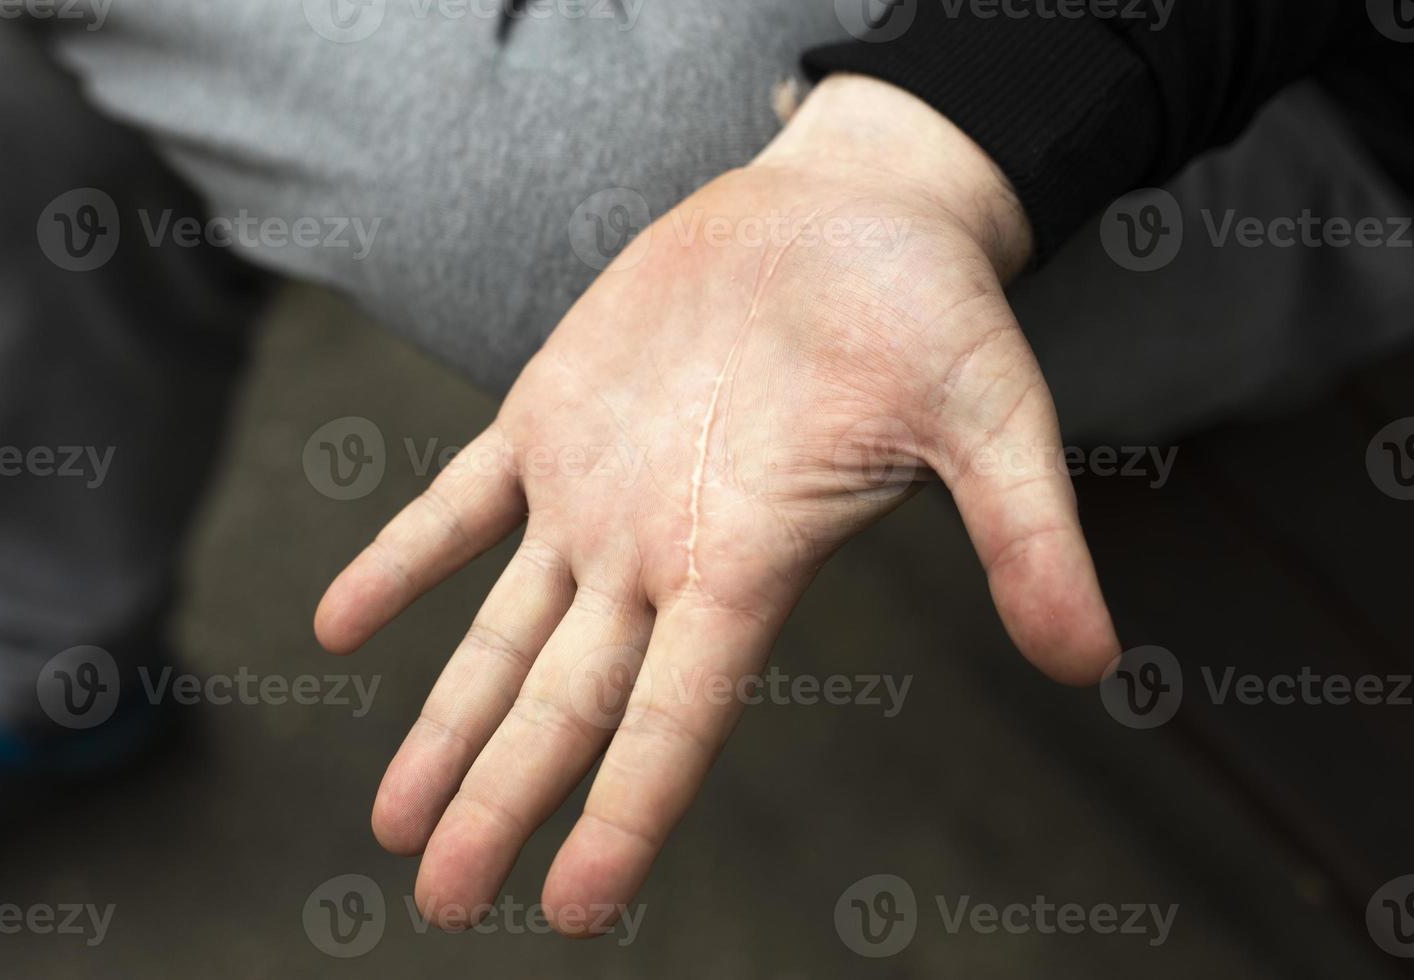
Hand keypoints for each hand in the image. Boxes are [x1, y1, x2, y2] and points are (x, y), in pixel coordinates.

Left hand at [315, 73, 1118, 934]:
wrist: (849, 213)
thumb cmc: (929, 311)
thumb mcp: (993, 414)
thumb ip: (1026, 534)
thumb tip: (1094, 663)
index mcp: (750, 561)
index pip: (678, 715)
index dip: (625, 811)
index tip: (570, 908)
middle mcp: (660, 550)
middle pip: (567, 702)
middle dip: (504, 801)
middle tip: (445, 904)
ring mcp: (596, 489)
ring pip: (503, 629)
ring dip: (446, 721)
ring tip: (394, 823)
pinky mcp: (550, 414)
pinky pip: (457, 501)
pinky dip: (403, 555)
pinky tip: (339, 621)